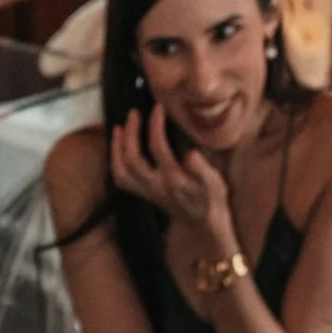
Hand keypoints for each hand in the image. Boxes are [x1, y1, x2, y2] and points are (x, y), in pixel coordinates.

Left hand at [109, 101, 234, 248]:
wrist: (202, 225)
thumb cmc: (212, 200)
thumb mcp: (216, 184)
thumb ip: (203, 170)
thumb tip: (190, 153)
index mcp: (174, 179)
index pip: (158, 148)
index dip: (155, 125)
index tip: (158, 107)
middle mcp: (156, 187)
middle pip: (132, 160)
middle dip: (130, 134)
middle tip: (133, 113)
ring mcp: (147, 192)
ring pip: (121, 172)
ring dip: (116, 148)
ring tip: (119, 127)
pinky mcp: (143, 194)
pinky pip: (121, 179)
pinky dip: (115, 161)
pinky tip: (118, 145)